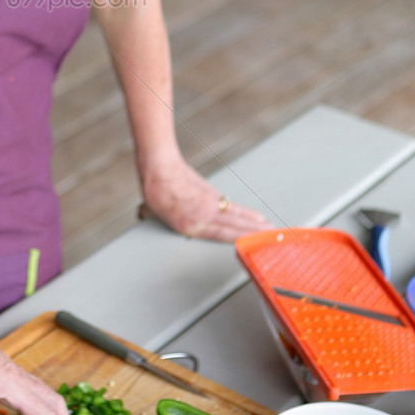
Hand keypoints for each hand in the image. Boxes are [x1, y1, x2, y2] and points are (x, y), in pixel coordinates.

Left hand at [140, 158, 270, 241]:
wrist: (160, 168)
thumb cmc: (154, 190)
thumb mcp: (150, 209)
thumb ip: (151, 215)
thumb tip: (143, 215)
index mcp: (189, 226)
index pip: (219, 235)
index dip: (238, 240)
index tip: (251, 246)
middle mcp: (203, 217)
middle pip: (234, 226)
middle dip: (253, 233)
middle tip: (271, 238)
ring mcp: (209, 205)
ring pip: (237, 216)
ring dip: (254, 222)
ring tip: (269, 228)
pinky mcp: (211, 194)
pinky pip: (232, 206)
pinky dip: (245, 212)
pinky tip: (254, 216)